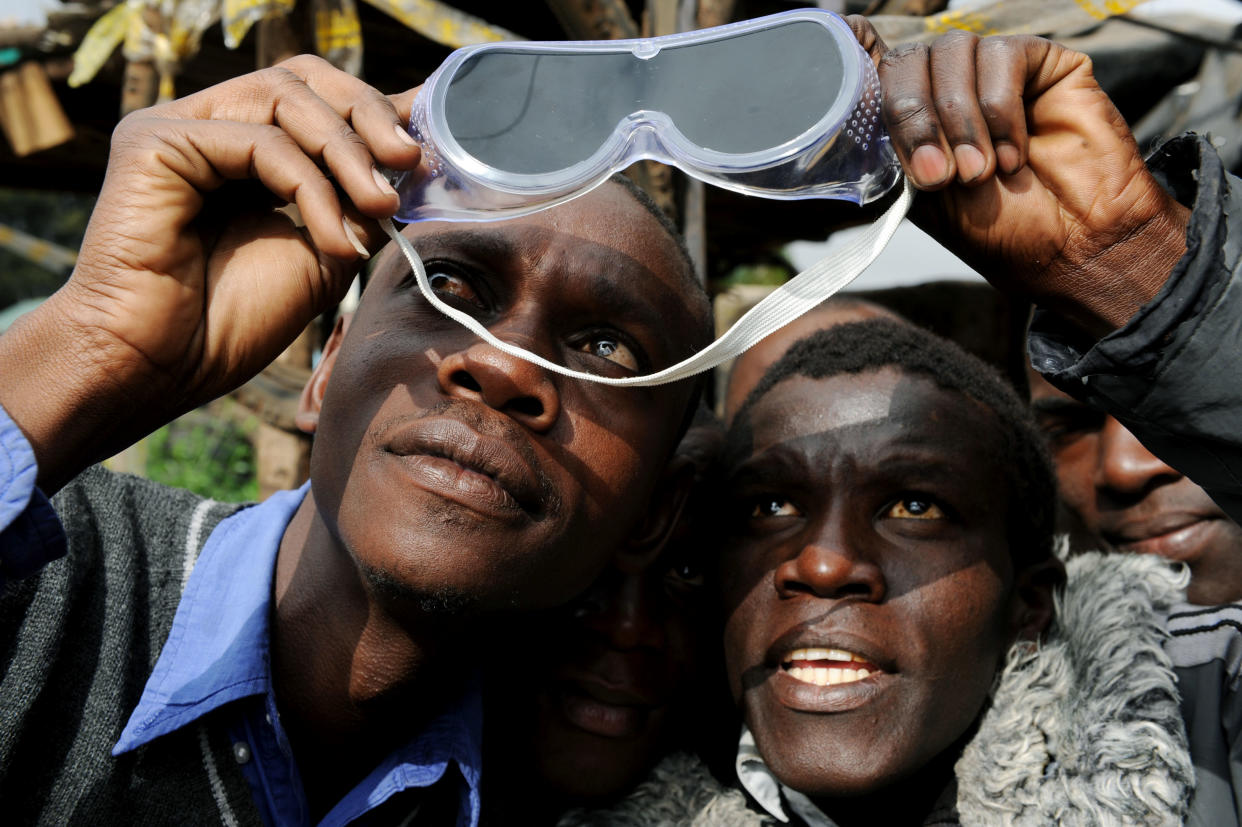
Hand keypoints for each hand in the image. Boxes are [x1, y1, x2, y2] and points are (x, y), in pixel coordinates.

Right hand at [0, 55, 421, 490]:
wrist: (163, 368)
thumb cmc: (233, 320)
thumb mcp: (325, 250)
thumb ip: (359, 199)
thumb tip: (411, 156)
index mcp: (244, 148)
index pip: (317, 97)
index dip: (375, 111)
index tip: (427, 150)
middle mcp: (208, 126)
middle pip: (302, 79)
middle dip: (368, 115)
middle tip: (410, 163)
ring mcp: (178, 128)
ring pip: (285, 99)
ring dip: (348, 153)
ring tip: (380, 208)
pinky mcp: (156, 141)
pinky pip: (259, 141)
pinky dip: (310, 188)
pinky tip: (333, 239)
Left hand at [847, 19, 1189, 337]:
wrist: (1073, 247)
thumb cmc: (999, 229)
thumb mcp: (922, 194)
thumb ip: (888, 146)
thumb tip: (850, 102)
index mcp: (912, 115)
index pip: (872, 59)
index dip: (853, 45)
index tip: (848, 43)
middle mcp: (948, 85)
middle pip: (905, 58)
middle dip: (912, 117)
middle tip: (938, 174)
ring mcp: (993, 71)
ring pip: (951, 51)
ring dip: (959, 121)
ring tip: (979, 173)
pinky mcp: (1041, 62)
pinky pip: (1001, 55)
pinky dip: (1000, 109)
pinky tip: (1012, 154)